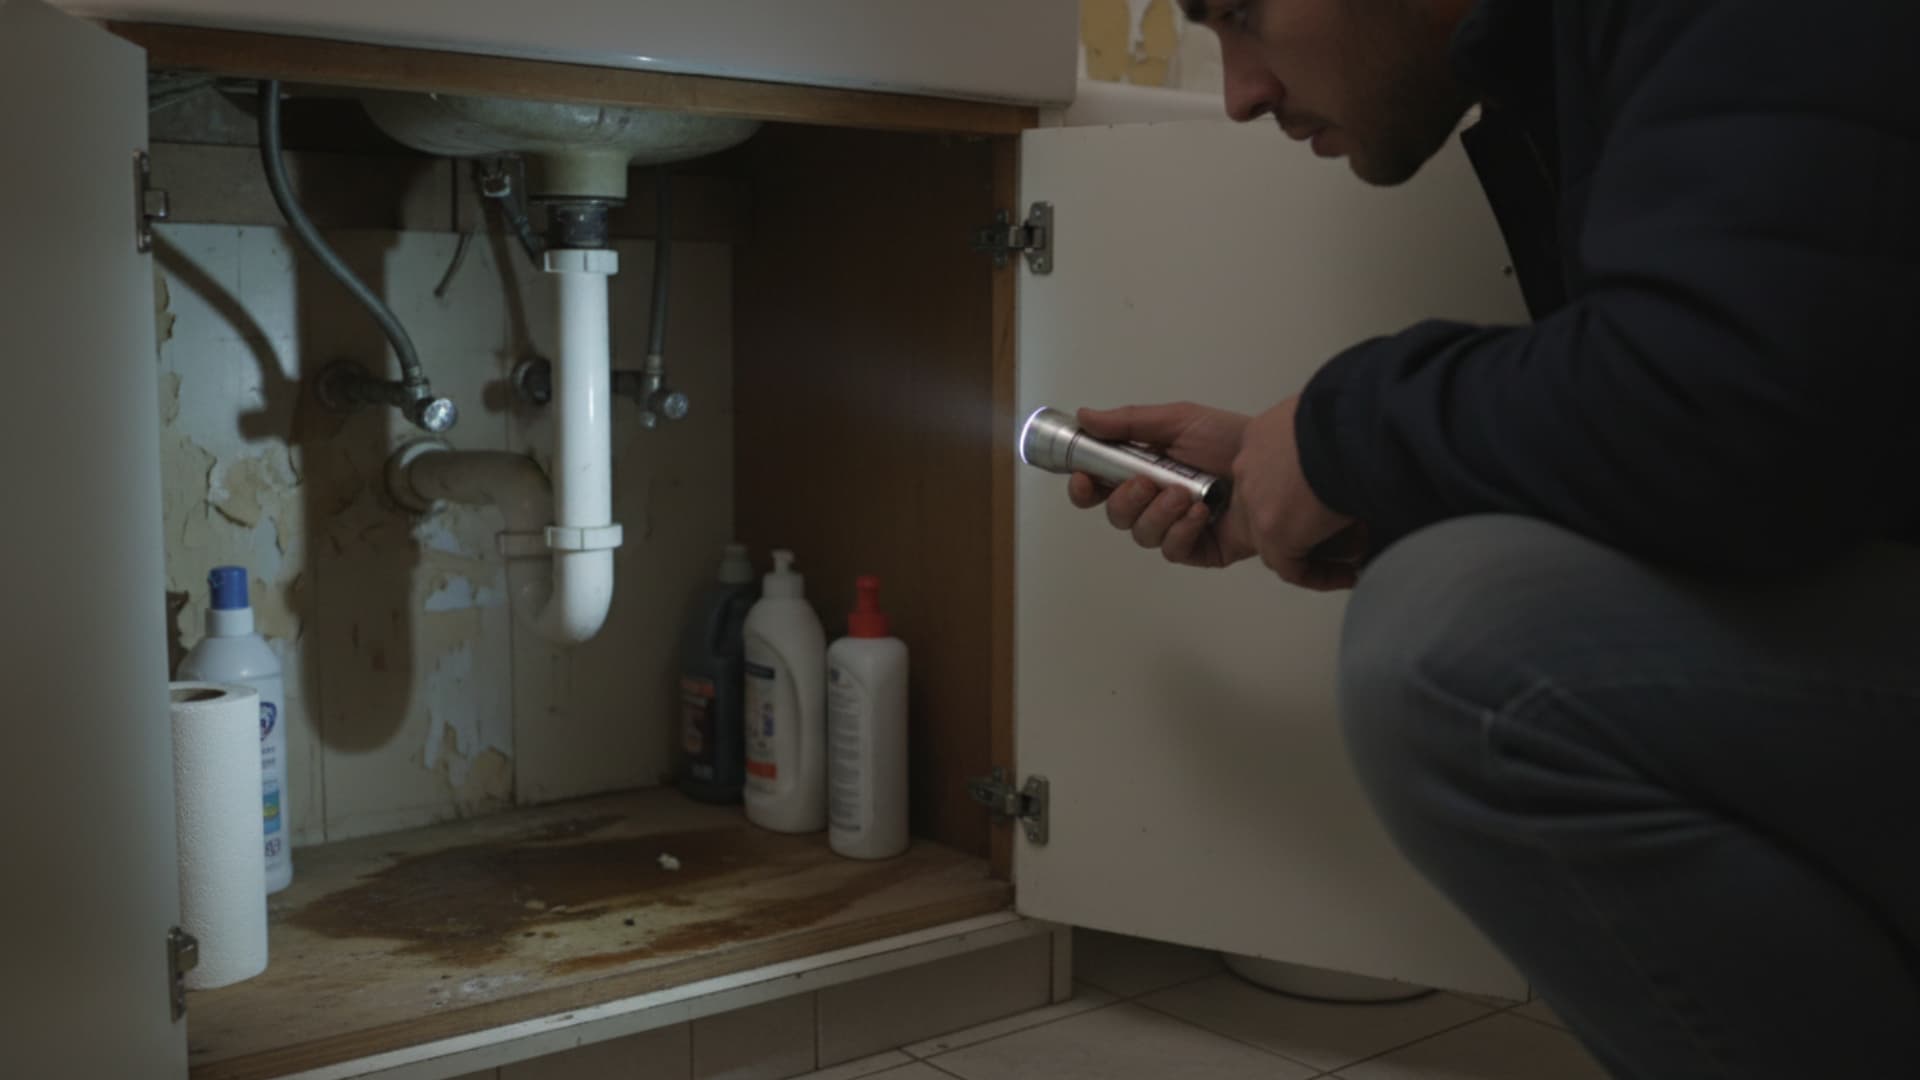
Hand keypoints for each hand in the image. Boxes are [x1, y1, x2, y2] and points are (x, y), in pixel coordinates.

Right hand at [1067, 402, 1259, 567]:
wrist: (1278, 462)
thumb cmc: (1230, 440)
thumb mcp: (1179, 420)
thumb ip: (1130, 422)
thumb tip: (1085, 417)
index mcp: (1144, 469)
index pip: (1099, 486)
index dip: (1084, 488)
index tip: (1083, 480)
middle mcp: (1156, 502)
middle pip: (1117, 516)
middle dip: (1126, 501)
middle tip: (1148, 484)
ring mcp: (1177, 528)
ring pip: (1142, 535)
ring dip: (1158, 515)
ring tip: (1186, 496)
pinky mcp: (1201, 550)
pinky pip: (1174, 551)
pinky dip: (1182, 532)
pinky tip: (1201, 514)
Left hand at [1228, 396, 1364, 590]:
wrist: (1352, 426)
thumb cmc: (1353, 416)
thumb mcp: (1334, 417)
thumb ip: (1328, 438)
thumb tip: (1350, 452)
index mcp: (1262, 438)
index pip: (1268, 477)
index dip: (1295, 498)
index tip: (1325, 505)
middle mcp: (1250, 469)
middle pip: (1266, 510)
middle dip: (1300, 528)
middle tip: (1342, 534)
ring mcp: (1256, 501)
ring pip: (1274, 541)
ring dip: (1313, 552)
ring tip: (1353, 554)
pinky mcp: (1273, 531)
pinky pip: (1291, 567)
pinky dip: (1320, 575)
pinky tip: (1348, 575)